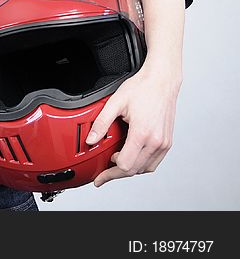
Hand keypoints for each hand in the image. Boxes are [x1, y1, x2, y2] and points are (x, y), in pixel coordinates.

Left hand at [85, 60, 181, 186]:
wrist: (162, 81)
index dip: (109, 174)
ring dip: (129, 169)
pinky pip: (154, 161)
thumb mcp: (115, 103)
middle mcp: (156, 142)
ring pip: (145, 168)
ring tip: (115, 163)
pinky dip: (141, 164)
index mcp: (142, 134)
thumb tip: (91, 139)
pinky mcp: (167, 141)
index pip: (124, 165)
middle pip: (134, 170)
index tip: (100, 177)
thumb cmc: (142, 88)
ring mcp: (163, 142)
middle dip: (116, 174)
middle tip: (103, 174)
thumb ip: (101, 123)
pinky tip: (131, 156)